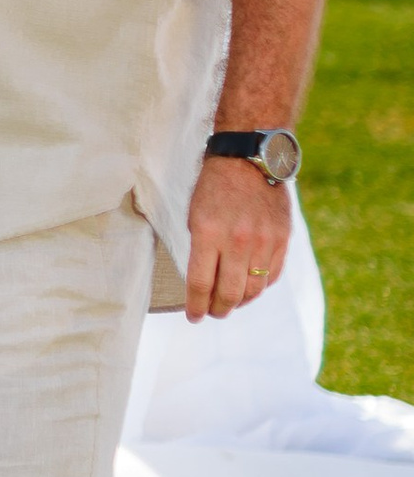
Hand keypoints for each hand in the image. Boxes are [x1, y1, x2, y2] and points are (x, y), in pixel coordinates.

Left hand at [181, 153, 291, 321]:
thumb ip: (200, 250)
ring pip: (253, 290)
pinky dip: (260, 287)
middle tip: (212, 313)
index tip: (194, 316)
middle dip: (218, 310)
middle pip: (229, 294)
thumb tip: (203, 285)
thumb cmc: (214, 187)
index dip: (196, 306)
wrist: (248, 159)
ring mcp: (263, 241)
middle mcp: (237, 241)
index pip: (200, 284)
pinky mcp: (282, 239)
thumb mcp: (195, 216)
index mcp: (208, 234)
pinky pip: (272, 275)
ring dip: (240, 302)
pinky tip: (250, 287)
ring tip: (230, 303)